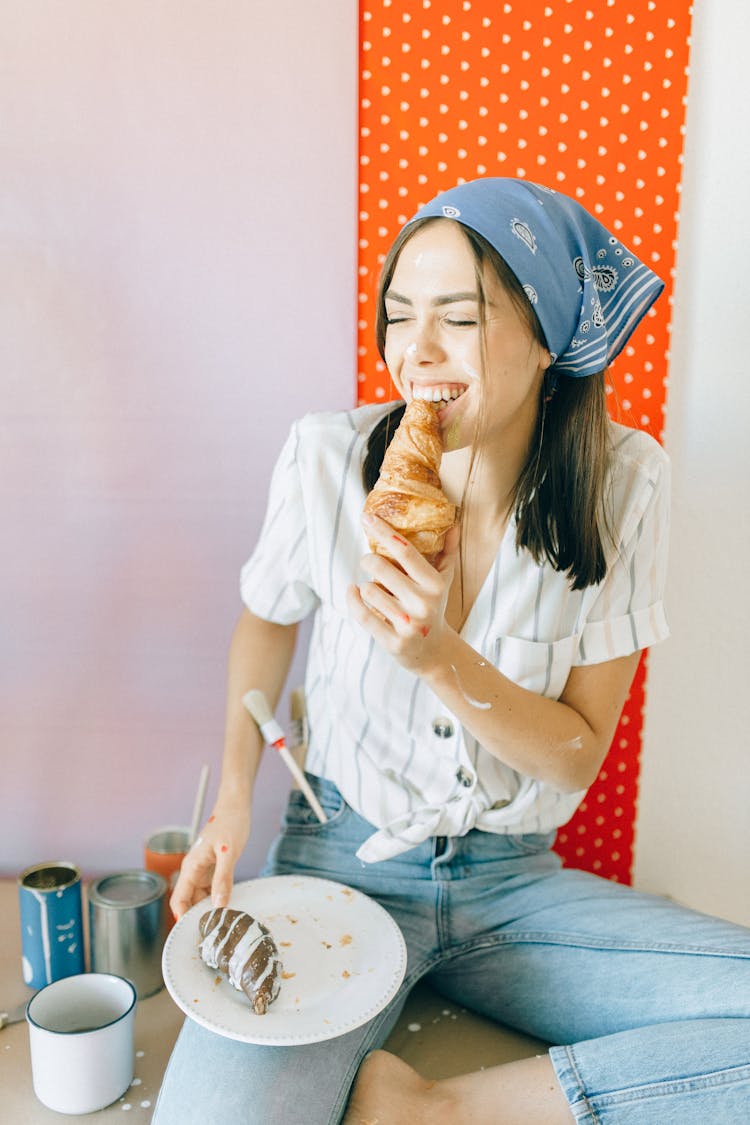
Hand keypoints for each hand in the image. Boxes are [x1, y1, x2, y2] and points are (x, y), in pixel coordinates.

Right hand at [169, 798, 250, 920]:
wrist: (236, 806)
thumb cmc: (230, 823)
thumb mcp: (229, 852)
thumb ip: (223, 879)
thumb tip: (218, 905)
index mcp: (191, 866)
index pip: (178, 900)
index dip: (183, 918)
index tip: (196, 933)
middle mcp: (194, 870)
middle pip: (189, 902)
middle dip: (199, 917)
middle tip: (216, 932)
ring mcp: (203, 869)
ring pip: (201, 897)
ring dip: (210, 908)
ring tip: (225, 922)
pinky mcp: (213, 868)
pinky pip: (211, 889)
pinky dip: (218, 898)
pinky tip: (230, 904)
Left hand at [346, 513, 459, 673]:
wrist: (433, 651)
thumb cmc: (434, 607)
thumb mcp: (443, 580)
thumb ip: (448, 552)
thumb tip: (454, 524)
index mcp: (435, 585)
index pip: (405, 551)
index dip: (384, 532)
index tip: (368, 518)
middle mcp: (423, 604)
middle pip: (380, 567)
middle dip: (368, 559)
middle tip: (368, 560)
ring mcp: (408, 624)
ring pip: (369, 590)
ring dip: (365, 585)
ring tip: (373, 588)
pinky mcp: (393, 642)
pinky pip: (362, 614)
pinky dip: (352, 599)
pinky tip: (352, 590)